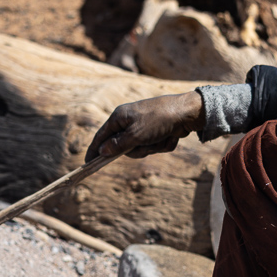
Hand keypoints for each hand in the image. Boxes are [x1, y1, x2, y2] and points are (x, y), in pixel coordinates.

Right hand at [85, 91, 203, 161]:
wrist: (187, 112)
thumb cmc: (159, 120)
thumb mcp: (136, 135)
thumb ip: (118, 145)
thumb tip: (102, 151)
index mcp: (120, 117)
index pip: (101, 136)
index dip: (95, 150)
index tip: (88, 163)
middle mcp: (130, 121)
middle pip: (124, 147)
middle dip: (137, 150)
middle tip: (146, 144)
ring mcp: (144, 127)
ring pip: (141, 149)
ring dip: (152, 148)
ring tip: (161, 137)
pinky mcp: (157, 132)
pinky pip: (155, 147)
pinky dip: (163, 144)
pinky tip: (170, 135)